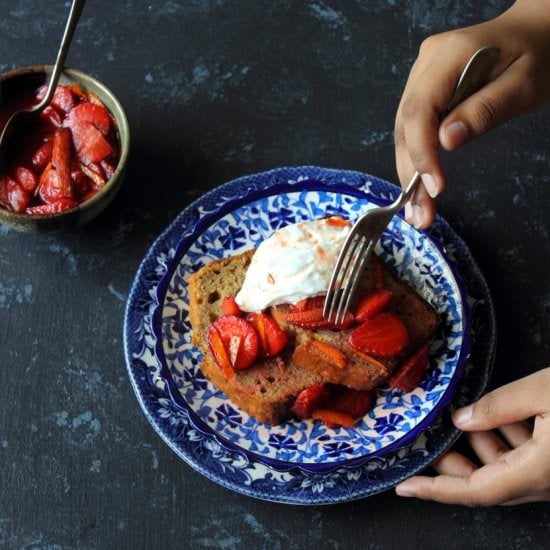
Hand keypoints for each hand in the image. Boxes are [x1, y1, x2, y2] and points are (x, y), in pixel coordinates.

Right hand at [395, 0, 549, 227]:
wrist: (535, 32)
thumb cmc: (538, 54)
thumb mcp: (524, 84)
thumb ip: (485, 111)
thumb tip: (446, 142)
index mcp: (449, 56)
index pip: (419, 110)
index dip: (421, 152)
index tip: (435, 189)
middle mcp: (425, 65)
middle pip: (405, 124)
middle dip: (411, 173)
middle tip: (420, 215)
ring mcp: (420, 76)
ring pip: (404, 131)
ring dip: (409, 173)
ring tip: (417, 211)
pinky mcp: (424, 90)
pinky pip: (413, 128)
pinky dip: (416, 160)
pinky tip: (419, 187)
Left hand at [395, 368, 549, 505]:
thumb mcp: (543, 392)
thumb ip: (499, 406)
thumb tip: (461, 419)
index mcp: (536, 472)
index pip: (475, 490)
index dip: (436, 489)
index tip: (404, 486)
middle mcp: (544, 481)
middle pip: (484, 479)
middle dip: (450, 460)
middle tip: (423, 437)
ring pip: (503, 466)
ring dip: (476, 443)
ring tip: (452, 417)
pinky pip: (522, 456)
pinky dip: (501, 436)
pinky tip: (489, 413)